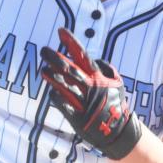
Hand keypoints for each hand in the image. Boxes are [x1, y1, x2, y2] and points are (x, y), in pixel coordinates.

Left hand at [40, 27, 143, 159]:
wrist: (119, 132)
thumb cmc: (116, 105)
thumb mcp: (118, 83)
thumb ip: (107, 68)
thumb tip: (96, 59)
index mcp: (99, 77)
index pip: (82, 55)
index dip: (71, 42)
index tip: (60, 31)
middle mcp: (90, 87)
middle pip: (70, 69)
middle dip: (56, 58)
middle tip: (44, 50)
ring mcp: (83, 102)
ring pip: (65, 86)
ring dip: (53, 77)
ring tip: (43, 69)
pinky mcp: (77, 116)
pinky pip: (64, 104)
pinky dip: (57, 98)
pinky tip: (50, 92)